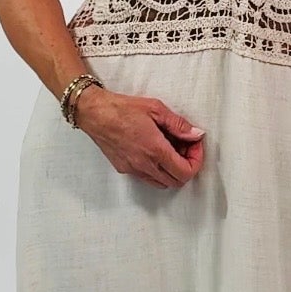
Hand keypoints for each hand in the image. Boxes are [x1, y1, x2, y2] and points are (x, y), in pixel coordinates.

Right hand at [74, 86, 205, 188]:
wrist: (94, 113)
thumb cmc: (122, 108)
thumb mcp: (156, 109)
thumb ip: (178, 124)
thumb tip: (196, 134)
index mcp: (156, 150)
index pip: (186, 172)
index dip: (196, 161)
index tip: (194, 146)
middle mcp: (145, 165)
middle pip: (177, 181)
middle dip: (186, 166)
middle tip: (185, 147)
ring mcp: (133, 169)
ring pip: (162, 183)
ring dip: (171, 170)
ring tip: (169, 149)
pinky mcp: (124, 169)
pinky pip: (147, 178)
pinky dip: (157, 170)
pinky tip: (153, 152)